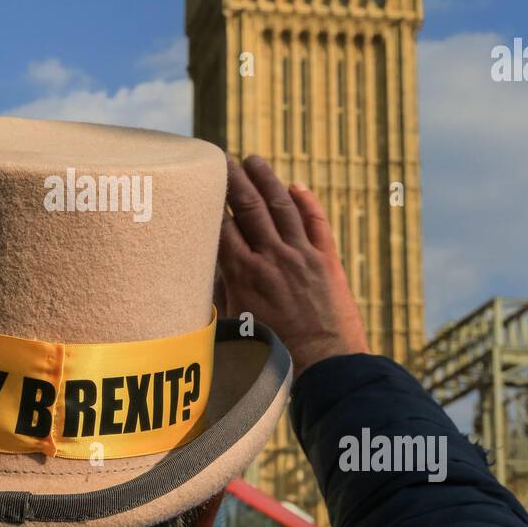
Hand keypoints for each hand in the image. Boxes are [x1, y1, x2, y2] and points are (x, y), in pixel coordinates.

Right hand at [216, 155, 369, 379]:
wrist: (325, 367)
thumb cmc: (273, 355)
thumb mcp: (235, 326)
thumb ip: (219, 295)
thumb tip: (206, 272)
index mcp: (244, 274)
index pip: (222, 225)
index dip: (211, 201)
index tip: (200, 183)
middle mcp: (272, 257)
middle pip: (249, 207)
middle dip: (234, 179)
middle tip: (222, 159)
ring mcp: (303, 256)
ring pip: (282, 206)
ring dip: (267, 180)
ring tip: (254, 160)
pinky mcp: (328, 262)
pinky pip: (317, 223)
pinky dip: (308, 202)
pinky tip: (297, 186)